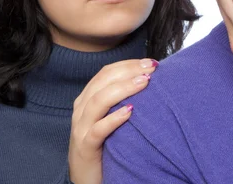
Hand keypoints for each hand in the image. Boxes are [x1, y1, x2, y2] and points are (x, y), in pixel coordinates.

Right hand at [68, 58, 157, 183]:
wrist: (87, 178)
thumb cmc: (104, 143)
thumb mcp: (110, 116)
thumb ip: (122, 99)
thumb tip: (149, 79)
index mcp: (88, 98)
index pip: (106, 72)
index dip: (128, 64)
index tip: (150, 62)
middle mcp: (82, 109)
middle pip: (103, 81)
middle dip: (128, 71)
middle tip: (151, 68)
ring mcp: (81, 128)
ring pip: (99, 101)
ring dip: (123, 88)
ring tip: (144, 82)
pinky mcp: (85, 146)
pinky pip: (97, 130)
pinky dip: (113, 119)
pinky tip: (130, 112)